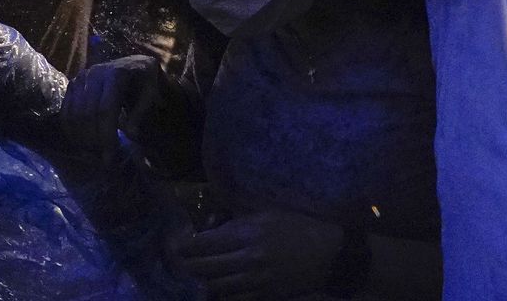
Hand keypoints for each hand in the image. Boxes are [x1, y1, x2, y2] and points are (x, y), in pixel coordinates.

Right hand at [61, 55, 163, 161]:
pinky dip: (71, 130)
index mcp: (116, 74)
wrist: (133, 64)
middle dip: (93, 140)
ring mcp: (81, 78)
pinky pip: (66, 112)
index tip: (109, 157)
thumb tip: (130, 135)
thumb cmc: (144, 81)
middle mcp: (94, 74)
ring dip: (80, 138)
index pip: (105, 110)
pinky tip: (81, 143)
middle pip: (87, 114)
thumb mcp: (151, 93)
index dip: (106, 135)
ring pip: (74, 115)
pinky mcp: (72, 85)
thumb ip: (140, 112)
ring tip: (92, 154)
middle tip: (101, 159)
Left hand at [172, 209, 344, 300]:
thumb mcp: (270, 213)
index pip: (202, 243)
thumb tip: (210, 224)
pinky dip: (218, 295)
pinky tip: (213, 290)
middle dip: (183, 266)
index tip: (174, 244)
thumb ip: (238, 219)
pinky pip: (230, 299)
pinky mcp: (262, 295)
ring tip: (191, 278)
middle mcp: (248, 258)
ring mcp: (255, 280)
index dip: (182, 245)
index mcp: (249, 233)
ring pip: (211, 287)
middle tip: (176, 263)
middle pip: (201, 268)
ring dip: (197, 283)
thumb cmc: (301, 228)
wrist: (332, 255)